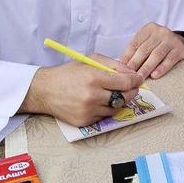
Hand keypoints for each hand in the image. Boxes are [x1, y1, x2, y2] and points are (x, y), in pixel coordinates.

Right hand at [19, 54, 143, 126]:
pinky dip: (105, 109)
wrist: (44, 90)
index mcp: (94, 78)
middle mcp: (92, 96)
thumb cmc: (68, 73)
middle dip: (131, 92)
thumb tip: (132, 73)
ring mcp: (88, 111)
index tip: (138, 79)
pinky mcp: (85, 121)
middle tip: (131, 88)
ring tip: (111, 93)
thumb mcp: (90, 60)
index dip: (136, 81)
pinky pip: (104, 117)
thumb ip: (113, 64)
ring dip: (118, 101)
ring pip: (115, 108)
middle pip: (124, 97)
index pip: (125, 82)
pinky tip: (98, 101)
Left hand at [121, 23, 183, 78]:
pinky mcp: (180, 48)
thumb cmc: (160, 45)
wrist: (183, 42)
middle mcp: (159, 32)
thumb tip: (122, 65)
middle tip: (129, 75)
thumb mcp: (148, 42)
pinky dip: (161, 68)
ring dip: (147, 67)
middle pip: (144, 49)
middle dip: (135, 63)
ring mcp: (170, 39)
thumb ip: (136, 51)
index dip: (127, 56)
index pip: (135, 43)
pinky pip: (169, 59)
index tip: (122, 68)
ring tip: (140, 77)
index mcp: (148, 29)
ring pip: (156, 55)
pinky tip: (155, 75)